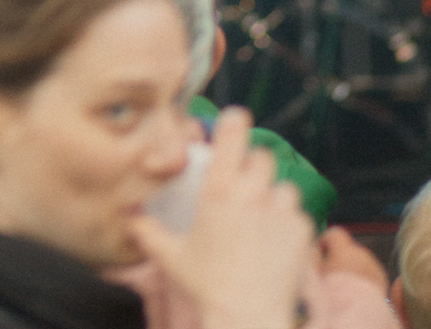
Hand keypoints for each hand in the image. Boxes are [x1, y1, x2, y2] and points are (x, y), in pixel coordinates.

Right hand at [128, 109, 312, 328]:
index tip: (234, 122)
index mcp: (219, 190)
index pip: (233, 132)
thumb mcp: (171, 257)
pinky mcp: (302, 232)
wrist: (247, 318)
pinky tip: (277, 243)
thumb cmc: (207, 286)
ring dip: (275, 195)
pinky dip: (290, 224)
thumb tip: (129, 220)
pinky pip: (299, 215)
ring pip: (285, 185)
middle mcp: (252, 192)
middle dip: (254, 167)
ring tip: (264, 217)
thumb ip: (148, 233)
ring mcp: (281, 211)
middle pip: (262, 157)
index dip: (235, 122)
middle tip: (245, 186)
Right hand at [317, 226, 387, 290]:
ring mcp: (374, 266)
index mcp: (345, 249)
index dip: (326, 242)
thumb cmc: (334, 294)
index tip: (320, 254)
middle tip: (332, 276)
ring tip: (345, 287)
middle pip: (348, 248)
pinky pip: (370, 272)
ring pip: (360, 261)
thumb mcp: (316, 273)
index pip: (334, 234)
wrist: (358, 315)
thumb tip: (315, 249)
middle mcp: (362, 253)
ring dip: (353, 269)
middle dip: (340, 258)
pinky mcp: (382, 280)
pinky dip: (364, 279)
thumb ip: (314, 256)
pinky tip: (357, 292)